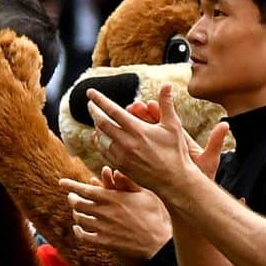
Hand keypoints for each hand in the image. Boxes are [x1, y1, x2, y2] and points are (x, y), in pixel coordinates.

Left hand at [65, 174, 172, 265]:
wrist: (157, 242)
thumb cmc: (154, 216)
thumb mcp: (145, 194)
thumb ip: (127, 182)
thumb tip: (114, 170)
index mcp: (112, 198)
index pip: (84, 189)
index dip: (71, 185)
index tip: (61, 182)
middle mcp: (103, 212)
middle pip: (78, 204)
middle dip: (72, 198)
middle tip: (71, 196)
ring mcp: (102, 228)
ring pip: (79, 219)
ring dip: (76, 213)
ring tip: (77, 211)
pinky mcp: (103, 242)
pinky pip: (83, 236)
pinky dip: (78, 230)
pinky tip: (78, 228)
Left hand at [87, 83, 223, 197]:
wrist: (174, 181)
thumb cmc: (176, 152)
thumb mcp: (173, 126)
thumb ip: (167, 104)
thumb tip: (167, 84)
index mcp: (138, 130)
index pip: (112, 111)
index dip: (99, 100)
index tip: (90, 92)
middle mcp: (127, 143)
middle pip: (101, 123)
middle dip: (93, 111)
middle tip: (90, 104)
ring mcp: (122, 156)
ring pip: (100, 138)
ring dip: (96, 128)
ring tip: (97, 121)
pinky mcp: (121, 166)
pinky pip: (104, 152)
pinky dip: (100, 142)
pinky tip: (100, 138)